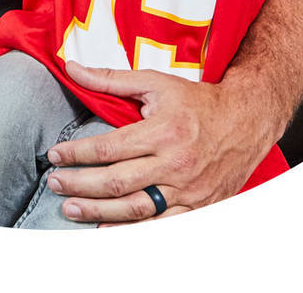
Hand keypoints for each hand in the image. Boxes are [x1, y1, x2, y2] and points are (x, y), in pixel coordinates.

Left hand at [44, 61, 279, 224]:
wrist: (246, 120)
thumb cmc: (197, 101)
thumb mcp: (155, 82)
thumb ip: (111, 79)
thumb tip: (73, 69)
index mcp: (163, 131)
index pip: (109, 147)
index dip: (78, 153)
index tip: (56, 155)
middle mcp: (175, 164)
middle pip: (117, 182)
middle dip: (80, 184)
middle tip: (56, 183)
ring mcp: (187, 190)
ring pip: (136, 209)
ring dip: (98, 212)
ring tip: (71, 209)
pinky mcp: (198, 207)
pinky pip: (162, 226)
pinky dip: (133, 232)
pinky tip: (108, 230)